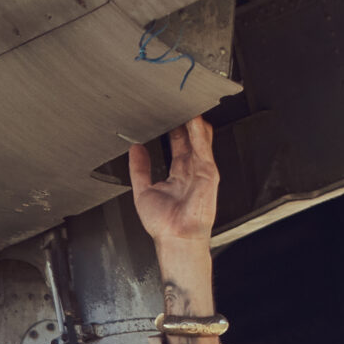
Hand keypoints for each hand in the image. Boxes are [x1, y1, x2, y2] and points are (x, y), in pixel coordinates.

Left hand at [125, 115, 220, 257]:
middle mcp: (190, 173)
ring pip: (199, 142)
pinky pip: (204, 150)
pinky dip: (200, 135)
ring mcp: (201, 173)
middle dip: (185, 124)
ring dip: (195, 125)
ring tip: (189, 105)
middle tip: (179, 105)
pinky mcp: (208, 174)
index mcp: (177, 177)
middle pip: (190, 142)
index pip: (177, 149)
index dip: (174, 133)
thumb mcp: (142, 191)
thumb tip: (135, 149)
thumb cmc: (163, 224)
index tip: (168, 118)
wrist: (176, 238)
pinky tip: (196, 122)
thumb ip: (139, 169)